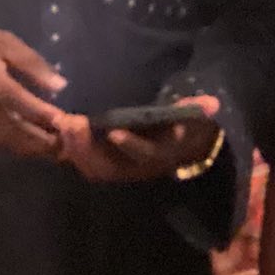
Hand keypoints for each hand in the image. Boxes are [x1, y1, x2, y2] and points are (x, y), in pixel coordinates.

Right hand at [0, 20, 66, 157]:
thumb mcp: (2, 41)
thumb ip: (31, 62)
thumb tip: (60, 85)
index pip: (12, 96)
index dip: (36, 110)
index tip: (61, 120)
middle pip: (8, 126)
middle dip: (37, 140)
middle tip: (64, 145)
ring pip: (0, 138)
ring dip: (27, 147)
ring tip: (53, 150)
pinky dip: (12, 144)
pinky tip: (30, 144)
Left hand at [56, 96, 221, 183]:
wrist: (183, 148)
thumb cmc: (185, 125)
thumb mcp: (195, 117)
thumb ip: (198, 110)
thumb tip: (212, 104)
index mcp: (163, 154)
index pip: (147, 154)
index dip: (131, 145)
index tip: (114, 131)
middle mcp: (142, 168)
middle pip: (113, 166)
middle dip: (90, 147)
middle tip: (73, 124)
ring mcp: (125, 170)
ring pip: (98, 169)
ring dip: (78, 151)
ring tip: (63, 126)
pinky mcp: (111, 167)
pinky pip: (90, 167)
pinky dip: (74, 154)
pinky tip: (61, 135)